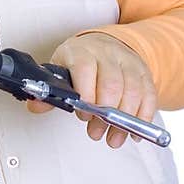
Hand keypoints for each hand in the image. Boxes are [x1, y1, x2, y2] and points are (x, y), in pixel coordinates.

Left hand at [25, 31, 156, 147]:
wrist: (104, 45)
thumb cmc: (78, 63)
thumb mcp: (60, 72)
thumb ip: (49, 93)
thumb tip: (34, 106)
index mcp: (82, 51)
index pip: (86, 70)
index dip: (86, 95)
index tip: (82, 115)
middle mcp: (107, 54)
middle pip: (113, 84)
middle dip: (105, 114)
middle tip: (95, 133)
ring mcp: (128, 63)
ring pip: (133, 92)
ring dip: (124, 121)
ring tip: (112, 139)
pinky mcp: (144, 73)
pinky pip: (149, 96)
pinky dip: (143, 118)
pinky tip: (133, 134)